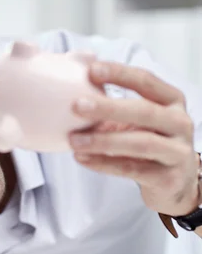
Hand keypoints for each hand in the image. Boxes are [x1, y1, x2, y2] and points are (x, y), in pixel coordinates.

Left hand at [69, 61, 199, 216]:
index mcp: (171, 100)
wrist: (173, 183)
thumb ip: (110, 103)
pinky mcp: (168, 178)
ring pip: (140, 143)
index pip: (146, 81)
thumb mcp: (135, 119)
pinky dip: (104, 164)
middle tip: (76, 106)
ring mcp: (178, 151)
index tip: (91, 70)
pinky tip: (81, 158)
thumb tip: (73, 75)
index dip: (119, 74)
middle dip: (109, 108)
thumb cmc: (147, 142)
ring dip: (103, 141)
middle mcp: (180, 122)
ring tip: (73, 140)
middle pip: (145, 111)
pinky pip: (132, 169)